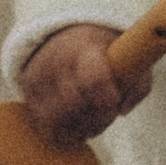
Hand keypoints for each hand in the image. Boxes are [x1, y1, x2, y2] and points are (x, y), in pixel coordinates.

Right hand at [17, 21, 146, 148]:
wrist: (67, 33)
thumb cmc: (105, 51)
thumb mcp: (129, 58)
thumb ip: (138, 84)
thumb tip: (123, 110)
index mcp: (85, 48)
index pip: (94, 79)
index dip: (108, 98)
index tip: (115, 99)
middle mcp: (56, 62)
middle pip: (75, 107)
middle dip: (98, 117)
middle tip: (108, 111)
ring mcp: (39, 79)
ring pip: (58, 122)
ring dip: (81, 129)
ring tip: (94, 118)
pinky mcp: (28, 94)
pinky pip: (46, 127)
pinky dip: (65, 131)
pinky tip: (78, 121)